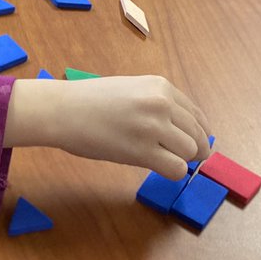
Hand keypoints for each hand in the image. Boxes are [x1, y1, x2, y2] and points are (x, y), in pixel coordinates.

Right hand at [5, 76, 211, 180]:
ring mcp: (153, 127)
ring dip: (180, 160)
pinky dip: (171, 172)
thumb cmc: (90, 101)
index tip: (191, 144)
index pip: (196, 115)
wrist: (62, 110)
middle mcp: (162, 103)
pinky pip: (176, 169)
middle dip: (194, 150)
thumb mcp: (131, 89)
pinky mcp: (142, 151)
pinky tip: (157, 168)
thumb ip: (156, 104)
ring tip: (162, 159)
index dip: (198, 134)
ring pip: (190, 152)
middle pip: (198, 135)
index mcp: (160, 86)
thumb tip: (180, 128)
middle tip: (178, 158)